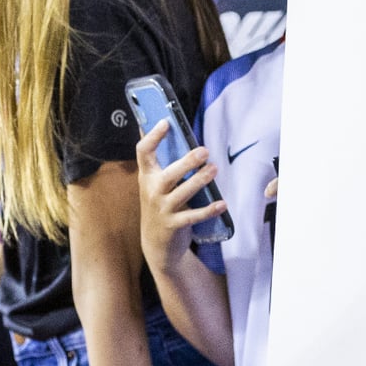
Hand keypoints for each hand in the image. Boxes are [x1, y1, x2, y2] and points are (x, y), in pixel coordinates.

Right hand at [134, 121, 226, 270]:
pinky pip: (193, 216)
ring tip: (214, 169)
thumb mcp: (154, 183)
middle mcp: (152, 191)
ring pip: (182, 194)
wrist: (156, 243)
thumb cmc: (160, 204)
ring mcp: (163, 209)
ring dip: (199, 181)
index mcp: (147, 176)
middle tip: (204, 151)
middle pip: (169, 174)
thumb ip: (160, 161)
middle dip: (187, 162)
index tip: (166, 122)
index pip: (143, 152)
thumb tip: (159, 126)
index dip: (153, 137)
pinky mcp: (174, 225)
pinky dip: (208, 210)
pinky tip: (222, 203)